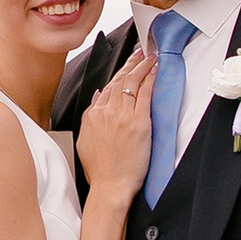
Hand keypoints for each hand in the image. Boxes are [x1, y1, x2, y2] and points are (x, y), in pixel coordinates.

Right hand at [75, 49, 154, 203]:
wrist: (110, 186)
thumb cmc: (101, 171)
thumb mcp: (86, 141)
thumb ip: (91, 118)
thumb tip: (97, 100)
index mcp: (92, 116)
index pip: (107, 88)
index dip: (119, 74)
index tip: (126, 67)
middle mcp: (105, 112)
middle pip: (119, 81)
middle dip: (131, 64)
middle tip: (140, 53)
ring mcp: (122, 116)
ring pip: (131, 83)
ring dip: (141, 66)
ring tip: (149, 56)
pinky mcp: (138, 122)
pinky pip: (144, 94)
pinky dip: (150, 79)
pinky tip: (154, 70)